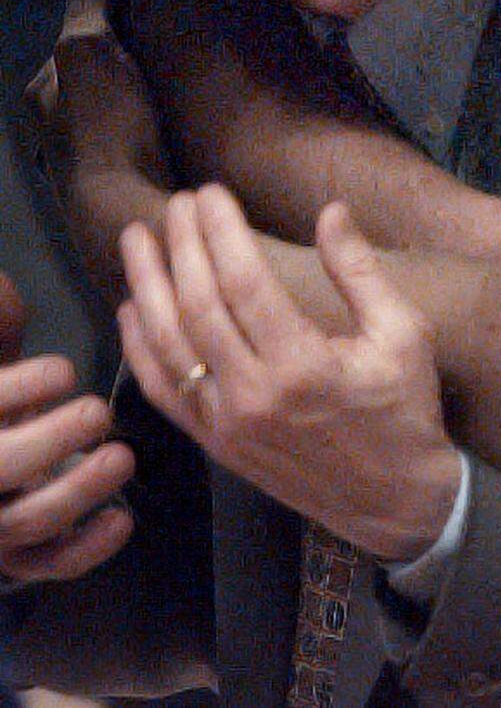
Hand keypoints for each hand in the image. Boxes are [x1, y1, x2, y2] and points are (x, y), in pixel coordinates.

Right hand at [0, 273, 133, 581]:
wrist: (4, 438)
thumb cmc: (2, 371)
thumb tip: (9, 301)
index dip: (20, 391)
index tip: (64, 371)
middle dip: (51, 442)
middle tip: (98, 412)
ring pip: (27, 522)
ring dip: (79, 490)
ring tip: (123, 457)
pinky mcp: (18, 555)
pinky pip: (49, 564)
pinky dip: (87, 549)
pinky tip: (123, 519)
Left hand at [26, 0, 171, 291]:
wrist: (130, 211)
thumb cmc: (104, 129)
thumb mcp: (86, 50)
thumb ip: (86, 4)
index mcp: (44, 93)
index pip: (75, 38)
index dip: (107, 15)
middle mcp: (59, 126)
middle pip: (98, 74)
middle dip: (127, 58)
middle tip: (171, 39)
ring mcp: (93, 157)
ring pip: (121, 106)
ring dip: (147, 92)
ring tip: (187, 77)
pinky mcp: (128, 179)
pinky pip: (145, 135)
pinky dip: (162, 121)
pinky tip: (189, 118)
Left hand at [119, 186, 461, 561]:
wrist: (396, 503)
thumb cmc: (405, 411)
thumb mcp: (405, 333)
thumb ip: (361, 272)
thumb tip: (331, 211)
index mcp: (304, 364)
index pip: (245, 281)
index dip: (221, 231)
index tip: (210, 192)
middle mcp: (254, 395)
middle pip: (199, 306)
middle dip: (183, 246)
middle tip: (177, 203)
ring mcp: (227, 424)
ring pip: (169, 346)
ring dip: (147, 287)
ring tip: (138, 239)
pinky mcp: (215, 445)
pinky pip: (164, 392)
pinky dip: (140, 348)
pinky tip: (131, 308)